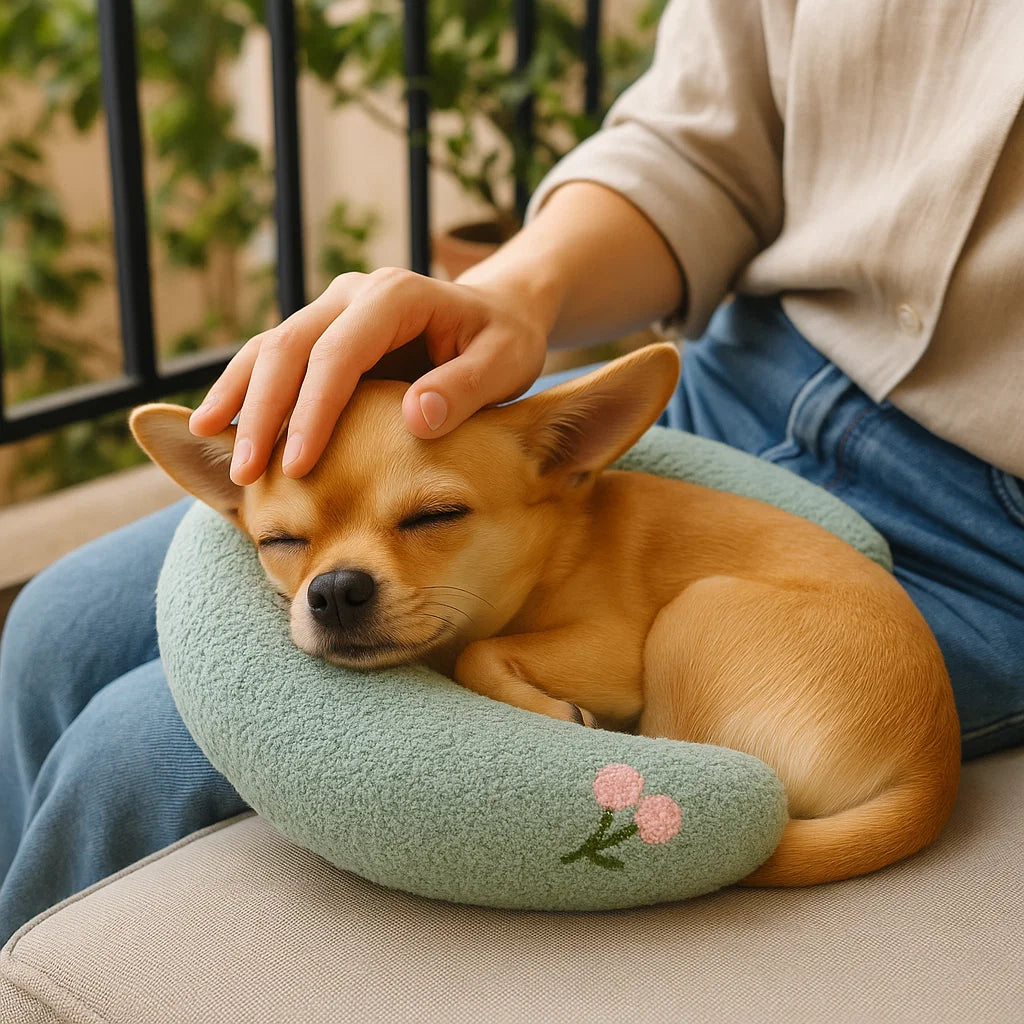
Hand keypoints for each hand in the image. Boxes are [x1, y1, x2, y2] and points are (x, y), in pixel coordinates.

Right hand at [187, 267, 549, 484]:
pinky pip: (272, 359)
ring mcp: (333, 310)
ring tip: (210, 442)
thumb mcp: (506, 364)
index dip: (314, 411)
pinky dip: (245, 391)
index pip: (339, 354)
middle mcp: (355, 294)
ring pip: (269, 348)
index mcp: (398, 296)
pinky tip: (221, 427)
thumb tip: (415, 417)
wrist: (497, 316)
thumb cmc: (504, 343)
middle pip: (290, 347)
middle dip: (262, 411)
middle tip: (247, 474)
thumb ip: (466, 389)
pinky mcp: (322, 333)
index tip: (299, 468)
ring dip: (238, 396)